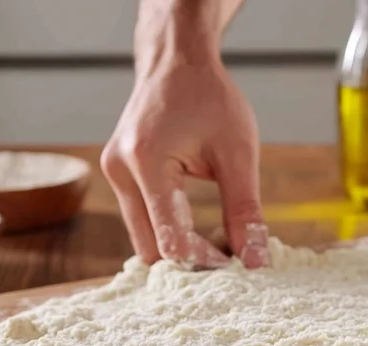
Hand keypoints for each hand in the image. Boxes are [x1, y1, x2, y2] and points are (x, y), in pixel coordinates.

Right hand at [101, 58, 269, 268]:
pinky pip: (141, 219)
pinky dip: (168, 230)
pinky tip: (198, 227)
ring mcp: (113, 172)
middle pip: (148, 247)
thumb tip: (253, 259)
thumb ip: (245, 210)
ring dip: (177, 247)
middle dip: (188, 260)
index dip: (202, 259)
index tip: (234, 262)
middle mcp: (120, 170)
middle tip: (227, 258)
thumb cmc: (209, 98)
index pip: (169, 238)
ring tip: (216, 242)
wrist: (177, 61)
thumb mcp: (238, 154)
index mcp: (146, 162)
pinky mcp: (118, 174)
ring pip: (142, 237)